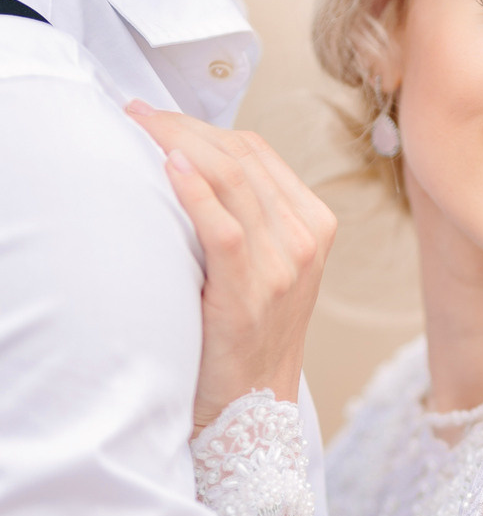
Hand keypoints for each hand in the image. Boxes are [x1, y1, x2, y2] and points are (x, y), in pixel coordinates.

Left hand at [128, 102, 336, 433]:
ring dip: (179, 144)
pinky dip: (195, 192)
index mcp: (314, 225)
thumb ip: (251, 216)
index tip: (158, 115)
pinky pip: (225, 228)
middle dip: (184, 125)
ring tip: (139, 128)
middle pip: (241, 157)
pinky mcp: (250, 294)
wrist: (254, 404)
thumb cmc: (249, 332)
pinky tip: (169, 167)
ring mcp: (283, 268)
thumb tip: (195, 160)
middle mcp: (305, 241)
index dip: (204, 124)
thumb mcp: (268, 265)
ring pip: (233, 181)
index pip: (256, 151)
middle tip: (136, 112)